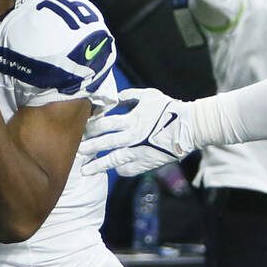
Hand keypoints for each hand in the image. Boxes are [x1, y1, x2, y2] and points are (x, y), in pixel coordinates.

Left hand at [80, 87, 194, 176]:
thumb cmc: (170, 108)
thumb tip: (115, 97)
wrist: (190, 127)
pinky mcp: (147, 162)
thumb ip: (130, 96)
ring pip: (114, 160)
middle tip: (76, 151)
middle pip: (106, 143)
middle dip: (89, 147)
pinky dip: (120, 170)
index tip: (80, 130)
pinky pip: (130, 169)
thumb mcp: (149, 96)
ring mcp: (139, 152)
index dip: (91, 127)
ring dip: (98, 165)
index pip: (105, 124)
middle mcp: (132, 137)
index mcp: (132, 120)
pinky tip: (114, 169)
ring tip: (85, 171)